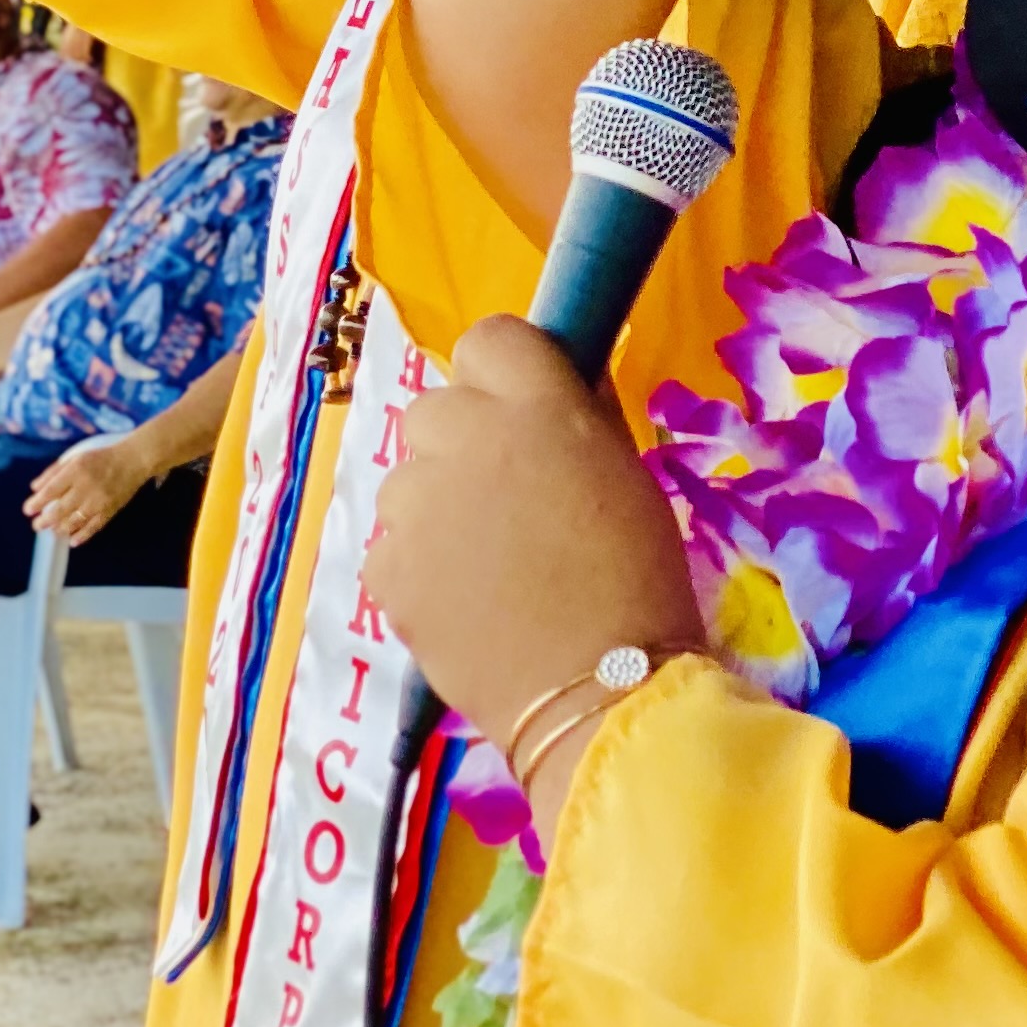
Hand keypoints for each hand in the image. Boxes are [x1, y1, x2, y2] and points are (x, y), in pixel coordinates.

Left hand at [25, 439, 150, 544]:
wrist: (135, 459)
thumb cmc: (101, 457)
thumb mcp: (76, 457)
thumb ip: (53, 472)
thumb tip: (34, 488)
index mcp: (76, 470)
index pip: (51, 491)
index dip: (36, 503)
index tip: (28, 510)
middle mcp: (87, 486)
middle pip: (59, 510)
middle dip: (44, 521)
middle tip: (37, 525)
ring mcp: (99, 500)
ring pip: (74, 521)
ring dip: (60, 529)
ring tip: (54, 529)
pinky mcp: (110, 509)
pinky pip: (94, 527)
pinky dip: (82, 536)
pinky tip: (72, 541)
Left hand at [366, 317, 702, 746]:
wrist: (605, 688)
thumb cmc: (639, 574)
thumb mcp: (626, 471)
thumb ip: (580, 415)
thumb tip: (556, 383)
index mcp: (537, 403)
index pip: (489, 337)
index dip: (505, 374)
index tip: (525, 413)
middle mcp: (467, 436)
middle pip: (436, 407)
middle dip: (464, 441)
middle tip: (508, 497)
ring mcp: (418, 505)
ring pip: (408, 480)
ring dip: (439, 506)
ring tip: (489, 562)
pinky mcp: (386, 571)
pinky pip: (392, 547)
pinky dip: (420, 568)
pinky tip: (467, 601)